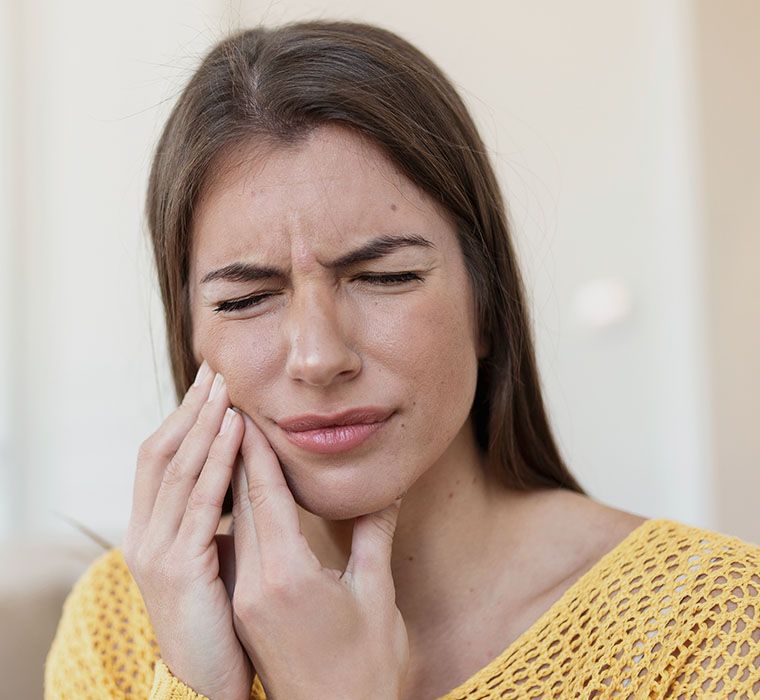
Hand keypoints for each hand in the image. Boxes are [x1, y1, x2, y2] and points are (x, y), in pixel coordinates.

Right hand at [122, 363, 254, 699]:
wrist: (207, 685)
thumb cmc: (219, 624)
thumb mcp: (211, 563)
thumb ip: (217, 523)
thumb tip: (239, 485)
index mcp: (151, 531)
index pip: (161, 459)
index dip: (183, 419)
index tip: (210, 386)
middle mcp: (144, 534)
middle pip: (162, 453)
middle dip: (190, 409)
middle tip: (216, 370)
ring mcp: (156, 551)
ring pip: (179, 469)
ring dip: (204, 423)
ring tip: (226, 387)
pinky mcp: (179, 568)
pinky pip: (202, 502)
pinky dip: (218, 461)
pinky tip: (236, 430)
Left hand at [229, 411, 409, 699]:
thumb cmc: (364, 667)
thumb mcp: (376, 597)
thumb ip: (374, 536)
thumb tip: (386, 490)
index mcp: (287, 577)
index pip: (264, 497)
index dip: (257, 451)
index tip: (248, 412)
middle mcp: (255, 585)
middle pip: (240, 505)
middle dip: (236, 453)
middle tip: (233, 410)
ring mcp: (245, 600)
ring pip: (234, 524)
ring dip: (233, 480)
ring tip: (234, 439)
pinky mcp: (245, 609)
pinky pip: (237, 546)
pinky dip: (238, 512)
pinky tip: (243, 494)